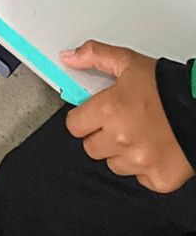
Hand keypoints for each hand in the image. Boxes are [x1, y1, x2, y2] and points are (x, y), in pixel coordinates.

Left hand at [64, 42, 195, 192]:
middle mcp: (122, 139)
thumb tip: (69, 57)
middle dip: (101, 136)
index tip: (93, 114)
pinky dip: (145, 167)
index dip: (82, 118)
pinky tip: (154, 148)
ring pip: (114, 165)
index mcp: (109, 110)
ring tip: (138, 134)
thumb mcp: (128, 62)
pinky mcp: (158, 179)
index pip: (74, 125)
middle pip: (91, 148)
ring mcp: (140, 162)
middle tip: (119, 123)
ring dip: (121, 153)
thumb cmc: (166, 86)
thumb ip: (94, 56)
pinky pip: (139, 178)